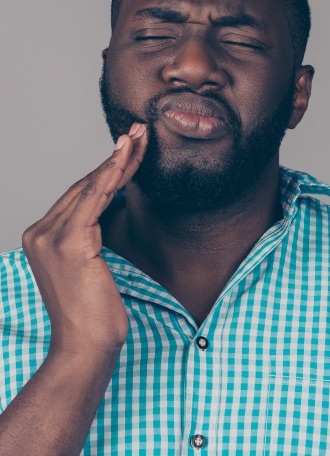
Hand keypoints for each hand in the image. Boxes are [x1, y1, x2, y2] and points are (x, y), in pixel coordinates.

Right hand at [22, 123, 147, 354]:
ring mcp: (50, 235)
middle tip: (139, 133)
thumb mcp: (90, 266)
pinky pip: (95, 197)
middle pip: (85, 185)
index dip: (106, 170)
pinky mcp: (69, 242)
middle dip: (115, 158)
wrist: (86, 346)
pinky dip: (113, 172)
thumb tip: (110, 205)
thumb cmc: (94, 312)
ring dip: (119, 158)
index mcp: (42, 237)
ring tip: (139, 136)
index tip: (128, 149)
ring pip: (91, 186)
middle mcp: (40, 232)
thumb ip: (89, 234)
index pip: (79, 195)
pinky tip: (127, 154)